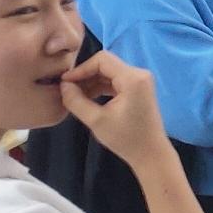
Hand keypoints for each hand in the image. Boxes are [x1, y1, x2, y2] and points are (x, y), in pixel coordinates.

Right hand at [59, 53, 173, 171]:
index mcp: (133, 78)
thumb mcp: (96, 120)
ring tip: (73, 96)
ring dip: (91, 82)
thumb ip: (76, 100)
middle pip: (106, 65)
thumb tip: (63, 85)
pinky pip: (115, 81)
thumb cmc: (125, 138)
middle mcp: (139, 74)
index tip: (64, 82)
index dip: (81, 68)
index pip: (102, 60)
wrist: (150, 152)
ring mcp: (140, 81)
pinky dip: (100, 87)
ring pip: (109, 73)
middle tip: (66, 90)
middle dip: (85, 75)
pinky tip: (86, 98)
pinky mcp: (138, 89)